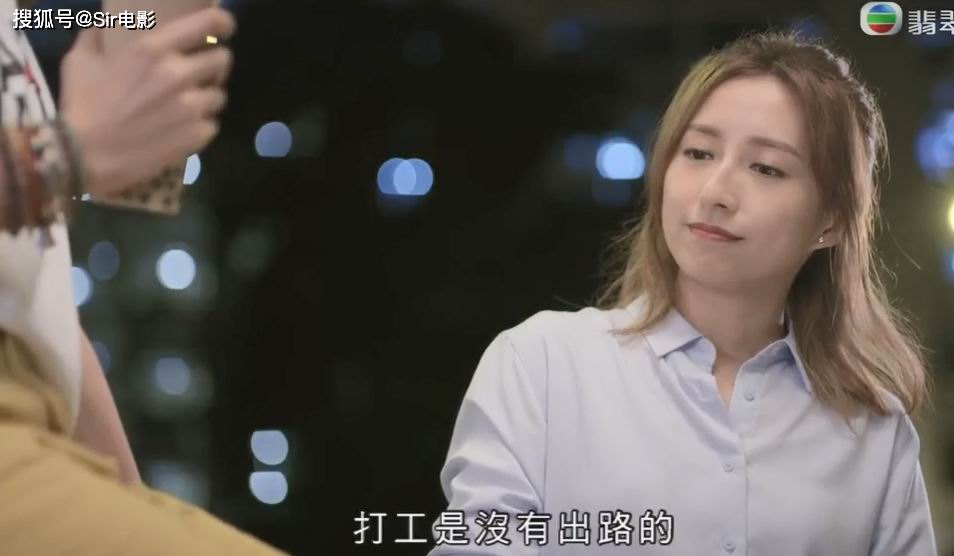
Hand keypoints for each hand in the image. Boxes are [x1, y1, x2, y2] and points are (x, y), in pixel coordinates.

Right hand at [57, 7, 235, 196]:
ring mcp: (192, 107)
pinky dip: (200, 127)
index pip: (209, 23)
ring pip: (220, 95)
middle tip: (199, 74)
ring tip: (187, 107)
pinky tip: (181, 130)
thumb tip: (99, 26)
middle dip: (214, 65)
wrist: (85, 156)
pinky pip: (212, 124)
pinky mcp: (198, 135)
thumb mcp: (79, 62)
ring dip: (207, 99)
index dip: (222, 23)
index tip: (223, 29)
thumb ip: (95, 38)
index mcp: (154, 50)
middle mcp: (179, 74)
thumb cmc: (81, 106)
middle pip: (223, 60)